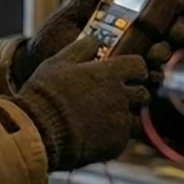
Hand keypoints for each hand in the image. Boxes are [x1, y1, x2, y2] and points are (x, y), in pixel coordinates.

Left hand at [11, 0, 183, 89]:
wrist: (35, 67)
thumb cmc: (52, 38)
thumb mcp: (67, 15)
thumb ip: (85, 0)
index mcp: (124, 24)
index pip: (158, 17)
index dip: (173, 12)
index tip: (176, 7)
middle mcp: (132, 46)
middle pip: (168, 40)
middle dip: (173, 38)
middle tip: (163, 39)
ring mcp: (129, 68)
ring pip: (160, 65)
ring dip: (161, 61)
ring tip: (150, 58)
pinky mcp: (122, 89)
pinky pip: (144, 90)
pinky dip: (147, 84)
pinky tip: (140, 79)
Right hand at [11, 37, 155, 171]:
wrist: (40, 131)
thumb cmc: (47, 93)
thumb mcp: (58, 62)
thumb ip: (80, 48)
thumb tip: (94, 39)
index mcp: (109, 73)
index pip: (139, 66)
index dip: (135, 69)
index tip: (126, 73)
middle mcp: (120, 96)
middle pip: (143, 93)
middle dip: (133, 93)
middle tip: (116, 96)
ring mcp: (120, 121)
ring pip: (136, 117)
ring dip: (126, 116)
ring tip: (105, 117)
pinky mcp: (117, 143)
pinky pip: (124, 137)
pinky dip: (114, 135)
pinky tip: (97, 133)